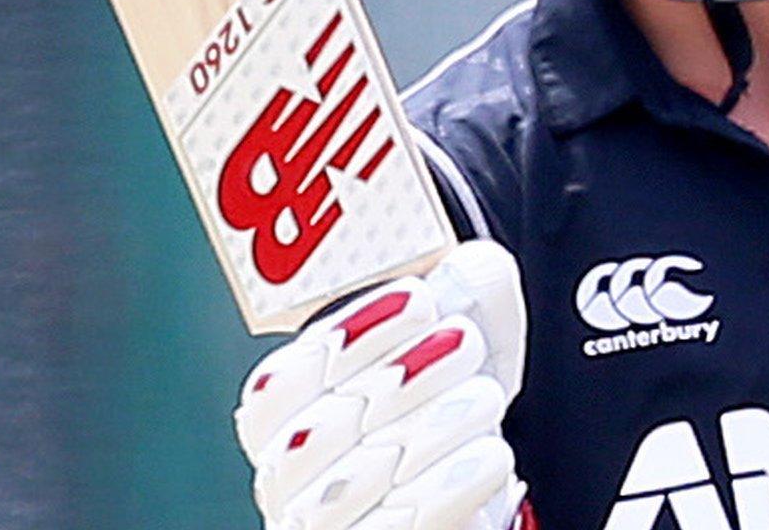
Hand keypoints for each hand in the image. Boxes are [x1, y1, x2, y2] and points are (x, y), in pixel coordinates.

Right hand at [234, 240, 530, 529]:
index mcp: (284, 411)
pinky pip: (396, 526)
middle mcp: (287, 474)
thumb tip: (471, 264)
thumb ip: (463, 291)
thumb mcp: (459, 339)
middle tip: (463, 342)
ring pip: (356, 481)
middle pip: (318, 429)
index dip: (350, 335)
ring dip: (431, 428)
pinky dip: (448, 487)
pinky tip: (487, 456)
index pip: (281, 380)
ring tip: (482, 398)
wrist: (470, 492)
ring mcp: (321, 522)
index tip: (418, 300)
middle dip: (400, 376)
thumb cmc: (446, 408)